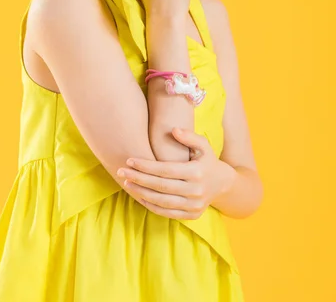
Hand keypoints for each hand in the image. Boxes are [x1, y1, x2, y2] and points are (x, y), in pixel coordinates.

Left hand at [117, 128, 236, 219]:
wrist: (223, 184)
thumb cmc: (207, 159)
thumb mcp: (203, 145)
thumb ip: (189, 136)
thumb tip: (174, 130)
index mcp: (197, 172)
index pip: (165, 169)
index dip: (146, 166)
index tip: (129, 160)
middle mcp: (196, 190)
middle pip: (160, 186)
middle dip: (138, 179)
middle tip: (121, 172)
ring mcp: (194, 205)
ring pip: (162, 201)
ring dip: (141, 193)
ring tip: (127, 183)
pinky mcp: (192, 215)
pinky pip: (167, 213)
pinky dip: (151, 205)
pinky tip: (139, 196)